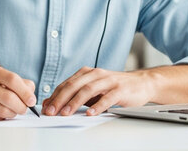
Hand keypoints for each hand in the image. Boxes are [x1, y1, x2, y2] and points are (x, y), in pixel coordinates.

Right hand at [0, 63, 35, 120]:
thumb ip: (13, 80)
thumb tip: (31, 90)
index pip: (12, 79)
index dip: (25, 92)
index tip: (32, 100)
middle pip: (9, 98)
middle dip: (21, 106)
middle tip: (24, 109)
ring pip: (3, 111)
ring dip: (12, 113)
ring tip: (12, 111)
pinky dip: (1, 118)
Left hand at [41, 67, 155, 115]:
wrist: (141, 83)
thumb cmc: (115, 87)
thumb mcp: (93, 89)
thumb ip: (75, 94)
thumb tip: (52, 103)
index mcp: (87, 73)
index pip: (67, 84)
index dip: (55, 96)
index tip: (46, 108)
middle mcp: (96, 74)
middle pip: (74, 85)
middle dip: (60, 99)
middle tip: (52, 111)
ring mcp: (109, 81)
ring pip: (88, 90)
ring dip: (75, 102)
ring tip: (66, 113)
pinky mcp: (120, 89)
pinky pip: (107, 98)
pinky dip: (98, 106)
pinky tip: (90, 113)